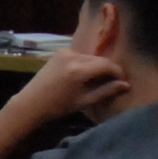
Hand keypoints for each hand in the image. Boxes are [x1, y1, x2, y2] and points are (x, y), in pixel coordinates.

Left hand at [14, 43, 130, 122]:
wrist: (31, 103)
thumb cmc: (58, 106)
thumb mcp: (84, 101)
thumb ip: (106, 91)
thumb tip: (126, 85)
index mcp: (79, 70)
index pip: (107, 65)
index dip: (117, 72)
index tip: (122, 81)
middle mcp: (72, 56)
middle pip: (99, 59)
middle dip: (107, 70)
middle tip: (112, 82)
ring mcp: (65, 52)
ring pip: (90, 57)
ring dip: (96, 66)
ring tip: (97, 81)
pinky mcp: (60, 51)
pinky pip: (80, 55)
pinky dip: (85, 63)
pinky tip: (83, 76)